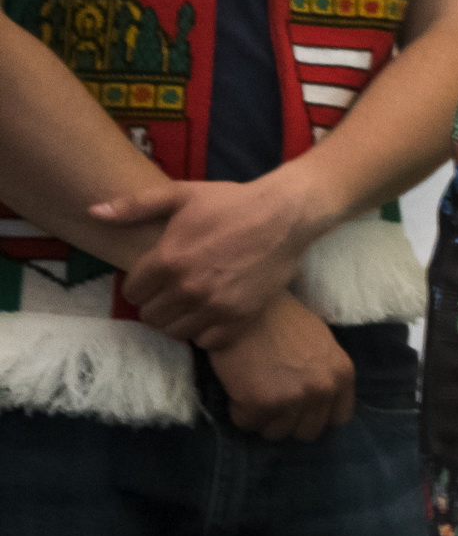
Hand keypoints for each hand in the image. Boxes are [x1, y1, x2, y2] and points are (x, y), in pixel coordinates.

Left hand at [96, 174, 325, 345]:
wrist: (286, 215)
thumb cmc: (232, 202)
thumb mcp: (182, 194)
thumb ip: (135, 206)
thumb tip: (93, 212)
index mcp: (168, 259)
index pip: (132, 293)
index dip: (141, 284)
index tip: (156, 277)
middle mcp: (188, 287)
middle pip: (151, 317)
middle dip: (157, 304)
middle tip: (173, 292)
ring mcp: (215, 305)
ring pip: (176, 332)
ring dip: (179, 321)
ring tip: (191, 305)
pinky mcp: (241, 317)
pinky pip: (209, 341)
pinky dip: (207, 332)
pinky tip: (213, 314)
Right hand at [206, 295, 356, 440]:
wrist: (248, 307)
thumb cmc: (282, 319)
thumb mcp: (320, 343)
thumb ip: (324, 373)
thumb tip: (318, 402)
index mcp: (342, 374)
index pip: (338, 417)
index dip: (318, 415)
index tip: (302, 410)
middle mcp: (322, 389)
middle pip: (307, 431)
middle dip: (289, 421)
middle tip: (272, 403)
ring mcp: (293, 399)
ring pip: (277, 433)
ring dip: (263, 418)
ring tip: (254, 393)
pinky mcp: (260, 404)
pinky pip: (247, 423)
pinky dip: (240, 411)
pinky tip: (239, 388)